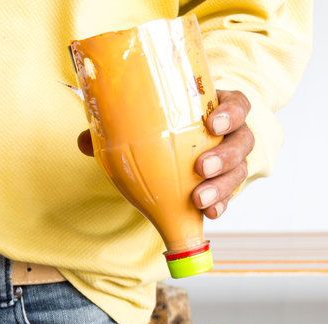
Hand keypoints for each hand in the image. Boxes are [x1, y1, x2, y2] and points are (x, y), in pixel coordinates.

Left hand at [76, 89, 254, 220]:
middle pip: (242, 141)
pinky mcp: (222, 184)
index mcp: (216, 108)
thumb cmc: (161, 128)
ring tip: (199, 199)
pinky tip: (209, 214)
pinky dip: (220, 205)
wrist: (169, 149)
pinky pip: (228, 196)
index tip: (213, 122)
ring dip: (221, 186)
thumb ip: (116, 128)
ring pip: (238, 171)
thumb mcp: (146, 122)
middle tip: (201, 168)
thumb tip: (84, 141)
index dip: (231, 112)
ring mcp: (230, 160)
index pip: (238, 104)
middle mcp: (230, 133)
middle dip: (224, 156)